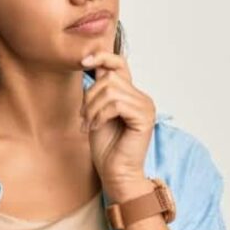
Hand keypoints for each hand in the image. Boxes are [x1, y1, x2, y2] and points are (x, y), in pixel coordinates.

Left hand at [78, 51, 156, 201]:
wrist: (115, 173)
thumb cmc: (106, 147)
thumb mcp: (96, 111)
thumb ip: (98, 89)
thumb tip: (90, 63)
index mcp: (131, 94)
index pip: (120, 63)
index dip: (101, 57)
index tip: (83, 61)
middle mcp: (142, 97)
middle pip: (109, 76)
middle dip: (89, 96)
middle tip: (84, 117)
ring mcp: (145, 106)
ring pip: (110, 89)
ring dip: (92, 107)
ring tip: (89, 124)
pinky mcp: (144, 117)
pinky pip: (116, 104)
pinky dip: (100, 115)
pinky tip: (96, 127)